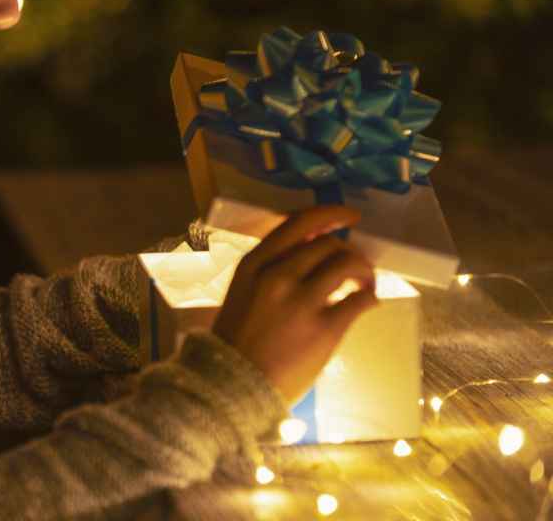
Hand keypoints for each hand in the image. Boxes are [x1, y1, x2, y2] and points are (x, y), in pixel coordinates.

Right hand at [213, 206, 378, 404]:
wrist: (232, 387)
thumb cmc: (236, 343)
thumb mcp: (243, 293)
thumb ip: (271, 270)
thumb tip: (313, 251)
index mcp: (253, 265)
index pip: (298, 224)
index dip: (330, 215)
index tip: (348, 218)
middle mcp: (277, 276)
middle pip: (328, 244)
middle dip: (348, 252)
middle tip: (354, 267)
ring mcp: (301, 302)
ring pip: (348, 265)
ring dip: (364, 270)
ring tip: (364, 283)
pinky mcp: (324, 329)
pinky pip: (360, 299)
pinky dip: (369, 297)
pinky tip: (366, 303)